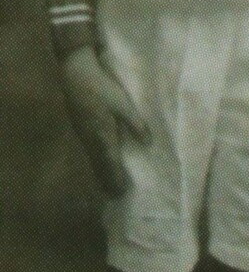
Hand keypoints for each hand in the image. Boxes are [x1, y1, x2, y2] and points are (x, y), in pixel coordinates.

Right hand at [59, 46, 149, 196]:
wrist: (76, 75)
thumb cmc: (102, 89)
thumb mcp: (123, 104)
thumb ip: (136, 124)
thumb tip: (148, 143)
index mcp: (103, 136)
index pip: (111, 164)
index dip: (116, 178)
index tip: (121, 193)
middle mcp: (91, 140)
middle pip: (100, 165)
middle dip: (107, 180)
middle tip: (114, 195)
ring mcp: (83, 134)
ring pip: (93, 159)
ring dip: (101, 171)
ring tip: (108, 184)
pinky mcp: (80, 127)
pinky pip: (89, 150)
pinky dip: (96, 160)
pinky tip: (100, 159)